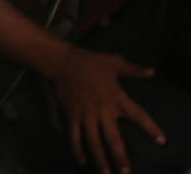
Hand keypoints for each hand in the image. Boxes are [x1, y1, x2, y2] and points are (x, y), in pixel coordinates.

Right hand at [51, 47, 163, 173]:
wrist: (62, 62)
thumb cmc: (90, 61)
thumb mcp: (114, 61)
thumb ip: (134, 69)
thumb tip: (153, 72)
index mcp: (117, 97)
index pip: (138, 116)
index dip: (151, 129)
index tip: (162, 141)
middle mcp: (103, 111)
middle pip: (114, 139)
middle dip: (121, 157)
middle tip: (126, 173)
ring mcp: (86, 115)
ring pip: (94, 142)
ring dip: (100, 159)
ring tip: (105, 173)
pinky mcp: (71, 116)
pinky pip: (74, 137)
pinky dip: (77, 150)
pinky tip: (81, 161)